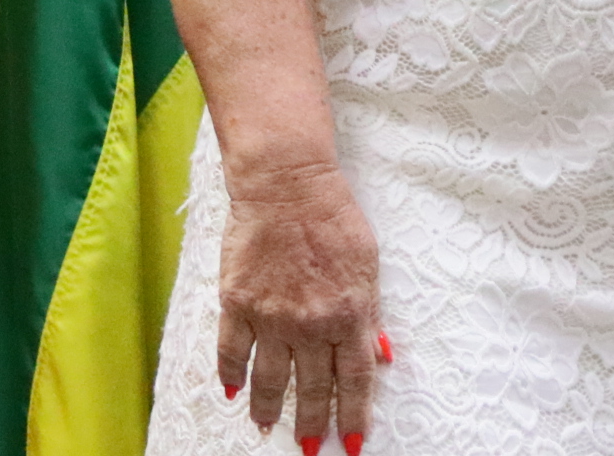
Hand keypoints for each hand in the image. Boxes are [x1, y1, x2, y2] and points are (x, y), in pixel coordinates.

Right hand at [218, 154, 383, 449]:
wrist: (286, 183)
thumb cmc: (332, 217)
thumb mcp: (368, 265)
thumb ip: (371, 314)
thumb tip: (382, 355)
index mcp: (350, 313)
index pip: (355, 379)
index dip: (354, 416)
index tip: (352, 442)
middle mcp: (311, 323)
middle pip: (314, 388)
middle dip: (315, 423)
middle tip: (313, 448)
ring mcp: (271, 317)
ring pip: (270, 381)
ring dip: (270, 410)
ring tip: (269, 428)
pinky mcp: (237, 304)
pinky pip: (231, 352)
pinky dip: (231, 375)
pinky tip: (233, 392)